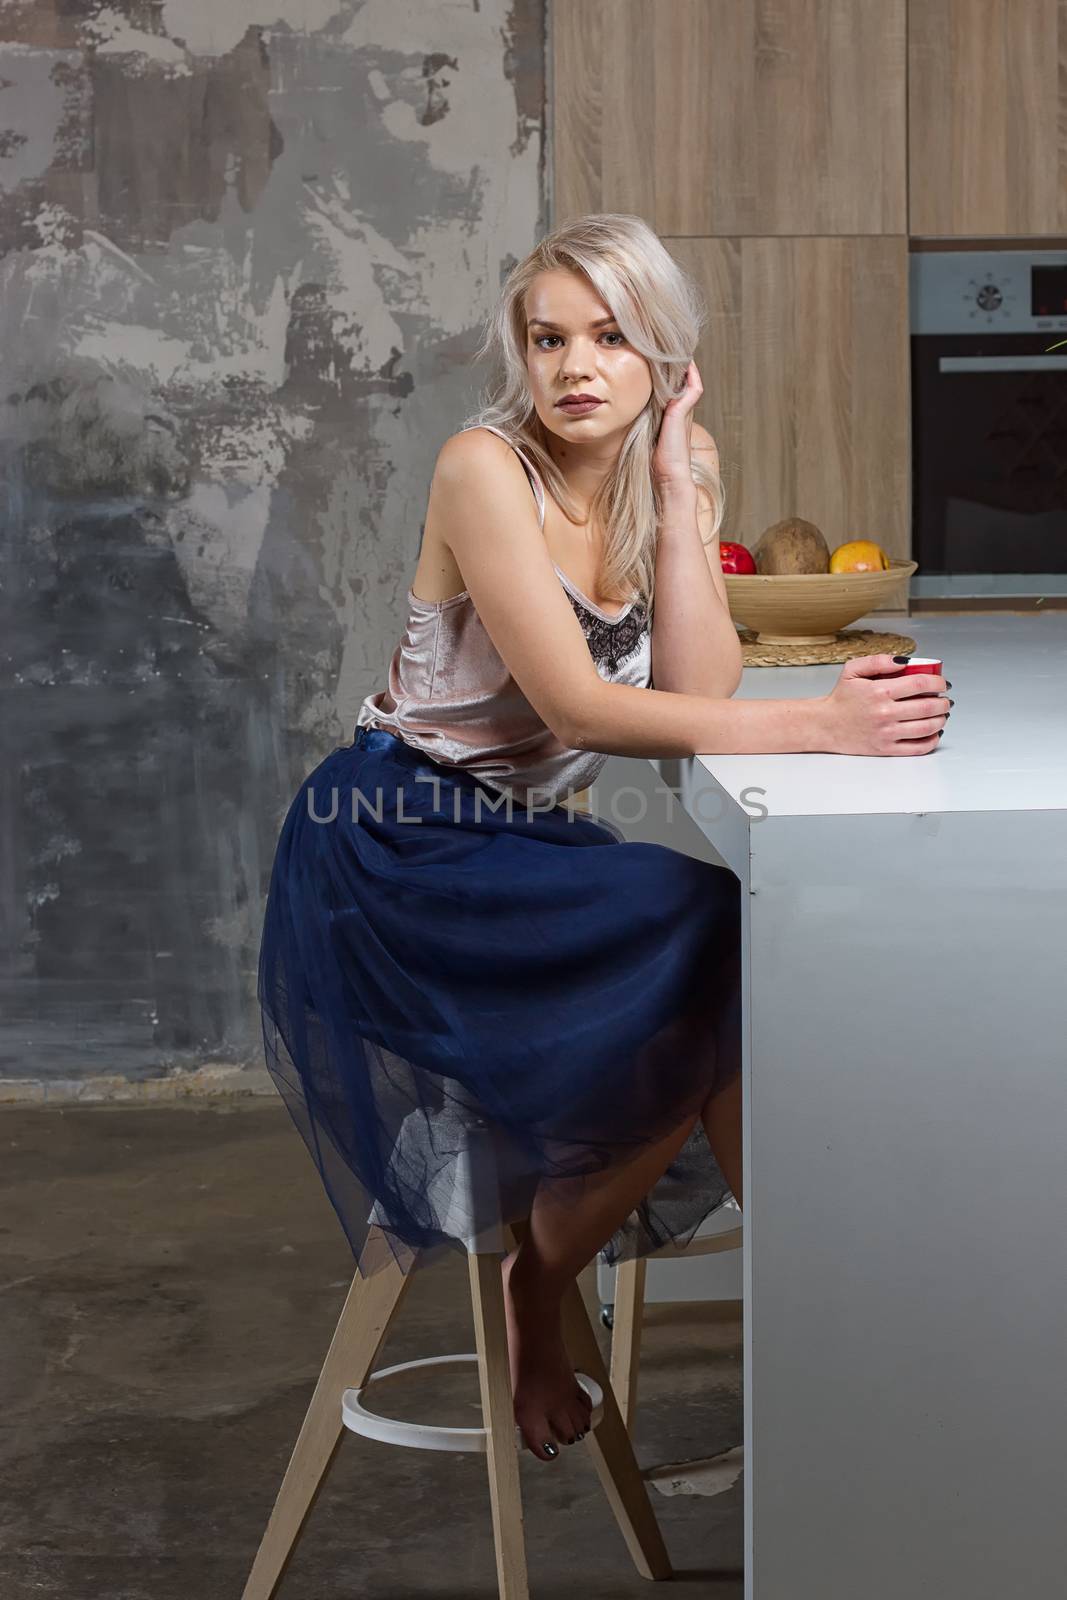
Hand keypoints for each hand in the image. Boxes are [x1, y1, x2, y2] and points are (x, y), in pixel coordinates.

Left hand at [652, 360, 701, 489]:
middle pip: (683, 378)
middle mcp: (682, 410)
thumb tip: (622, 411)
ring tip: (674, 348)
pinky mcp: (684, 410)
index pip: (673, 386)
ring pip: (689, 378)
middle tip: (667, 347)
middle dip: (675, 363)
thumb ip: (643, 421)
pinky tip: (681, 360)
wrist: (668, 475)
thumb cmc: (654, 460)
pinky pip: (693, 384)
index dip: (667, 372)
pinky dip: (689, 372)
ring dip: (683, 364)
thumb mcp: (646, 434)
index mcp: (673, 414)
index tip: (657, 358)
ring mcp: (685, 409)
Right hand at [820, 654, 949, 755]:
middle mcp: (885, 713)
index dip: (938, 682)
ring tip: (942, 713)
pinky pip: (918, 747)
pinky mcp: (886, 749)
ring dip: (941, 719)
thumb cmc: (841, 698)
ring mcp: (887, 733)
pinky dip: (932, 740)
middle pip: (928, 706)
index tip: (941, 682)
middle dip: (943, 701)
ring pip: (927, 727)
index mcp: (879, 691)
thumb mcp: (853, 670)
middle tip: (945, 699)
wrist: (825, 725)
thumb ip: (879, 661)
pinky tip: (934, 732)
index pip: (920, 684)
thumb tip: (906, 661)